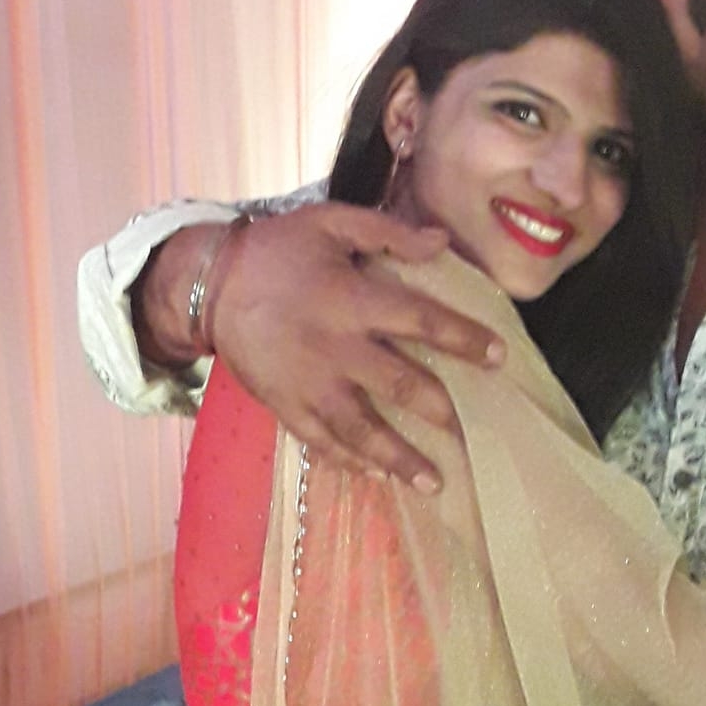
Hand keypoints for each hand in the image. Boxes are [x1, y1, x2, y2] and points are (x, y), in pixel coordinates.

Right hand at [196, 204, 505, 487]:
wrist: (207, 284)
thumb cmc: (275, 250)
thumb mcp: (328, 223)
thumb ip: (386, 232)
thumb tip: (441, 243)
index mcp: (350, 299)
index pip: (420, 320)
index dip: (462, 338)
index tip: (498, 356)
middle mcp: (333, 348)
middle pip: (398, 384)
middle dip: (440, 411)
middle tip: (474, 431)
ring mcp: (307, 384)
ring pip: (361, 430)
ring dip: (399, 459)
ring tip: (434, 482)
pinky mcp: (285, 406)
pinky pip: (321, 442)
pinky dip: (349, 463)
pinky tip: (378, 478)